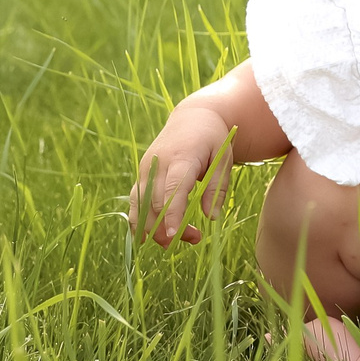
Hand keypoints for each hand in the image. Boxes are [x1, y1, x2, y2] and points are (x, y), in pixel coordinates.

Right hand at [130, 103, 235, 245]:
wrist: (193, 117)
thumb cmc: (213, 139)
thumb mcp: (224, 158)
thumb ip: (217, 187)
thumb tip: (211, 217)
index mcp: (182, 157)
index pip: (172, 189)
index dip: (171, 214)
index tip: (174, 235)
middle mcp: (158, 163)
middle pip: (156, 202)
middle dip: (169, 227)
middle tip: (195, 239)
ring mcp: (146, 169)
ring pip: (140, 204)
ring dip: (152, 228)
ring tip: (172, 243)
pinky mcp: (141, 174)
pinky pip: (135, 200)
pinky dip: (138, 219)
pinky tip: (146, 237)